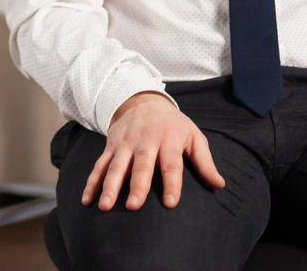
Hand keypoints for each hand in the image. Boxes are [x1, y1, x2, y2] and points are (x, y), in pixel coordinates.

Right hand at [82, 92, 225, 211]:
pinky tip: (87, 200)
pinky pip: (100, 165)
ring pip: (116, 166)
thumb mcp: (193, 136)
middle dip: (137, 185)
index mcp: (168, 139)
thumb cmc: (173, 125)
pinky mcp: (111, 146)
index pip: (171, 163)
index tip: (171, 203)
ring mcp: (125, 144)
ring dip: (109, 186)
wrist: (143, 100)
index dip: (172, 183)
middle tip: (134, 206)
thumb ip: (205, 161)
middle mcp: (145, 141)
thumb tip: (219, 184)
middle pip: (141, 165)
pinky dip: (92, 182)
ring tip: (104, 206)